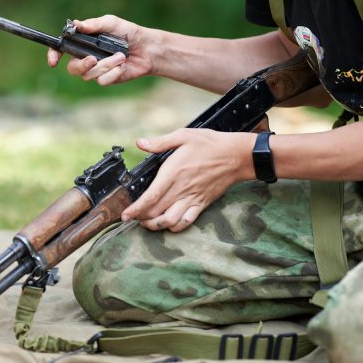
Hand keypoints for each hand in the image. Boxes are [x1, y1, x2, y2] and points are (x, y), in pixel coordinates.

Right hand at [46, 15, 154, 85]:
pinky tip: (123, 66)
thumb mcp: (110, 23)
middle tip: (93, 59)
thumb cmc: (127, 32)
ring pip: (89, 74)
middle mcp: (86, 57)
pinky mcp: (106, 79)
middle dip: (82, 65)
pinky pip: (102, 81)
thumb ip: (93, 25)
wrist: (147, 48)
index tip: (53, 61)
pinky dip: (114, 72)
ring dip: (106, 65)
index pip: (62, 49)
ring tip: (121, 56)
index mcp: (83, 42)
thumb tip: (76, 24)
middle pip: (72, 68)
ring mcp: (96, 69)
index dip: (53, 55)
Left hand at [121, 129, 254, 232]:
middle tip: (132, 217)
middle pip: (156, 212)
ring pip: (170, 221)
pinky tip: (168, 224)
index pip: (150, 197)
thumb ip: (160, 142)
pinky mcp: (202, 204)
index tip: (125, 214)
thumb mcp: (183, 135)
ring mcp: (192, 199)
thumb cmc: (210, 144)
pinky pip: (186, 222)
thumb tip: (140, 142)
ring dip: (156, 225)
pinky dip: (175, 227)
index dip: (136, 209)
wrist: (236, 155)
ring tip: (147, 223)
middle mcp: (181, 189)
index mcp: (173, 173)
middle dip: (141, 218)